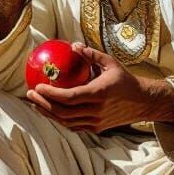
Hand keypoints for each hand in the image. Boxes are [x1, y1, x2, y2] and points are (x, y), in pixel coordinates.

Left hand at [26, 44, 173, 132]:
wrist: (143, 102)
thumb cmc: (125, 80)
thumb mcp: (111, 63)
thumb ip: (91, 54)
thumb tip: (73, 46)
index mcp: (99, 94)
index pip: (69, 97)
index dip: (51, 94)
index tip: (37, 87)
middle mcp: (97, 111)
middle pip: (63, 112)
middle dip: (43, 104)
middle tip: (29, 94)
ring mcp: (96, 122)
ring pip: (66, 122)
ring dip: (48, 113)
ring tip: (35, 103)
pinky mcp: (97, 128)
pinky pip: (73, 126)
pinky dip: (59, 119)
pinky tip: (49, 110)